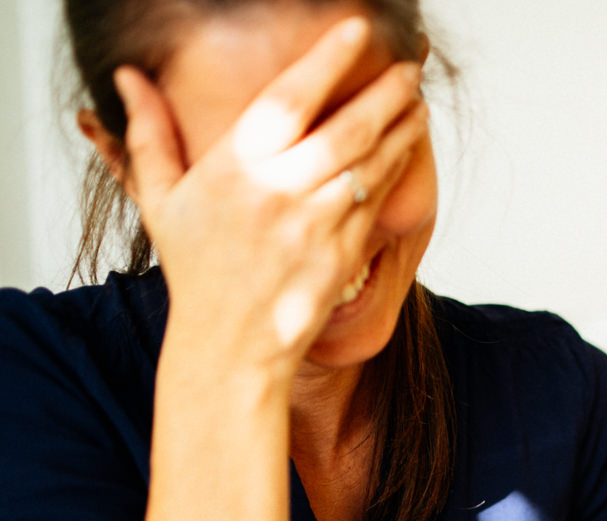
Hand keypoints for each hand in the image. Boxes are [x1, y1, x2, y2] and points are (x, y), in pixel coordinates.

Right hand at [112, 16, 428, 379]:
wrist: (231, 343)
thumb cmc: (196, 270)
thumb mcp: (161, 200)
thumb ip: (149, 134)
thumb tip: (128, 78)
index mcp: (236, 168)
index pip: (292, 97)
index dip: (329, 59)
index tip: (357, 31)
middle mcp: (282, 191)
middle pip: (348, 127)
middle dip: (386, 93)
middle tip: (408, 70)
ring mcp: (319, 224)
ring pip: (372, 162)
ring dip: (401, 129)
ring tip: (418, 104)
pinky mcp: (346, 253)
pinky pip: (377, 200)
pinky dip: (395, 169)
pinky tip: (405, 149)